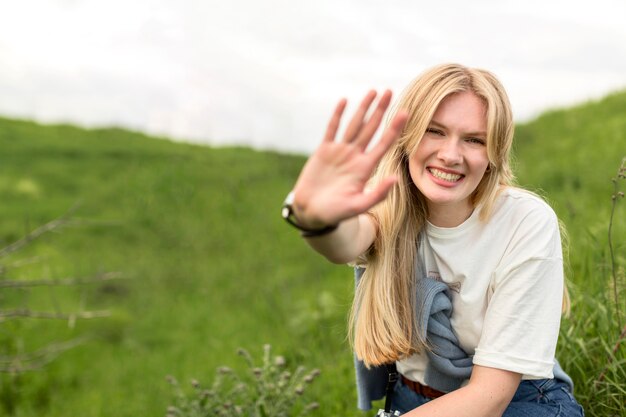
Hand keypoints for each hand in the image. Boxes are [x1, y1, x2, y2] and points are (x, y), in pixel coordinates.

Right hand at [292, 90, 407, 227]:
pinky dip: (338, 115)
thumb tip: (396, 179)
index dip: (394, 128)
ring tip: (373, 91)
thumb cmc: (336, 213)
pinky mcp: (324, 150)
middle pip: (371, 129)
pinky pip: (332, 129)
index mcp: (365, 168)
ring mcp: (340, 152)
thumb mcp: (358, 206)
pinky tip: (345, 101)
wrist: (312, 212)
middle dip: (381, 110)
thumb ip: (377, 194)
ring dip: (363, 108)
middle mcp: (355, 157)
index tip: (406, 112)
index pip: (384, 144)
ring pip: (354, 125)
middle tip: (390, 91)